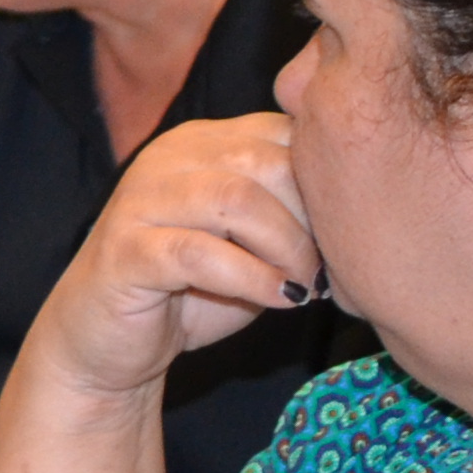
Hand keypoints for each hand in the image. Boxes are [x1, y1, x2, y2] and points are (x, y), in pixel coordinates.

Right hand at [25, 114, 322, 408]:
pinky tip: (275, 300)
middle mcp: (169, 158)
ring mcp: (140, 201)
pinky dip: (251, 278)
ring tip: (301, 286)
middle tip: (325, 269)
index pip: (285, 130)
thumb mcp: (253, 241)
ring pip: (235, 198)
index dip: (327, 183)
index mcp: (203, 143)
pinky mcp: (125, 251)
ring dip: (286, 248)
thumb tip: (366, 211)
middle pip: (265, 159)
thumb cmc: (190, 290)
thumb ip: (292, 211)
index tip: (344, 237)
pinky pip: (199, 253)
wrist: (106, 342)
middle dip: (311, 219)